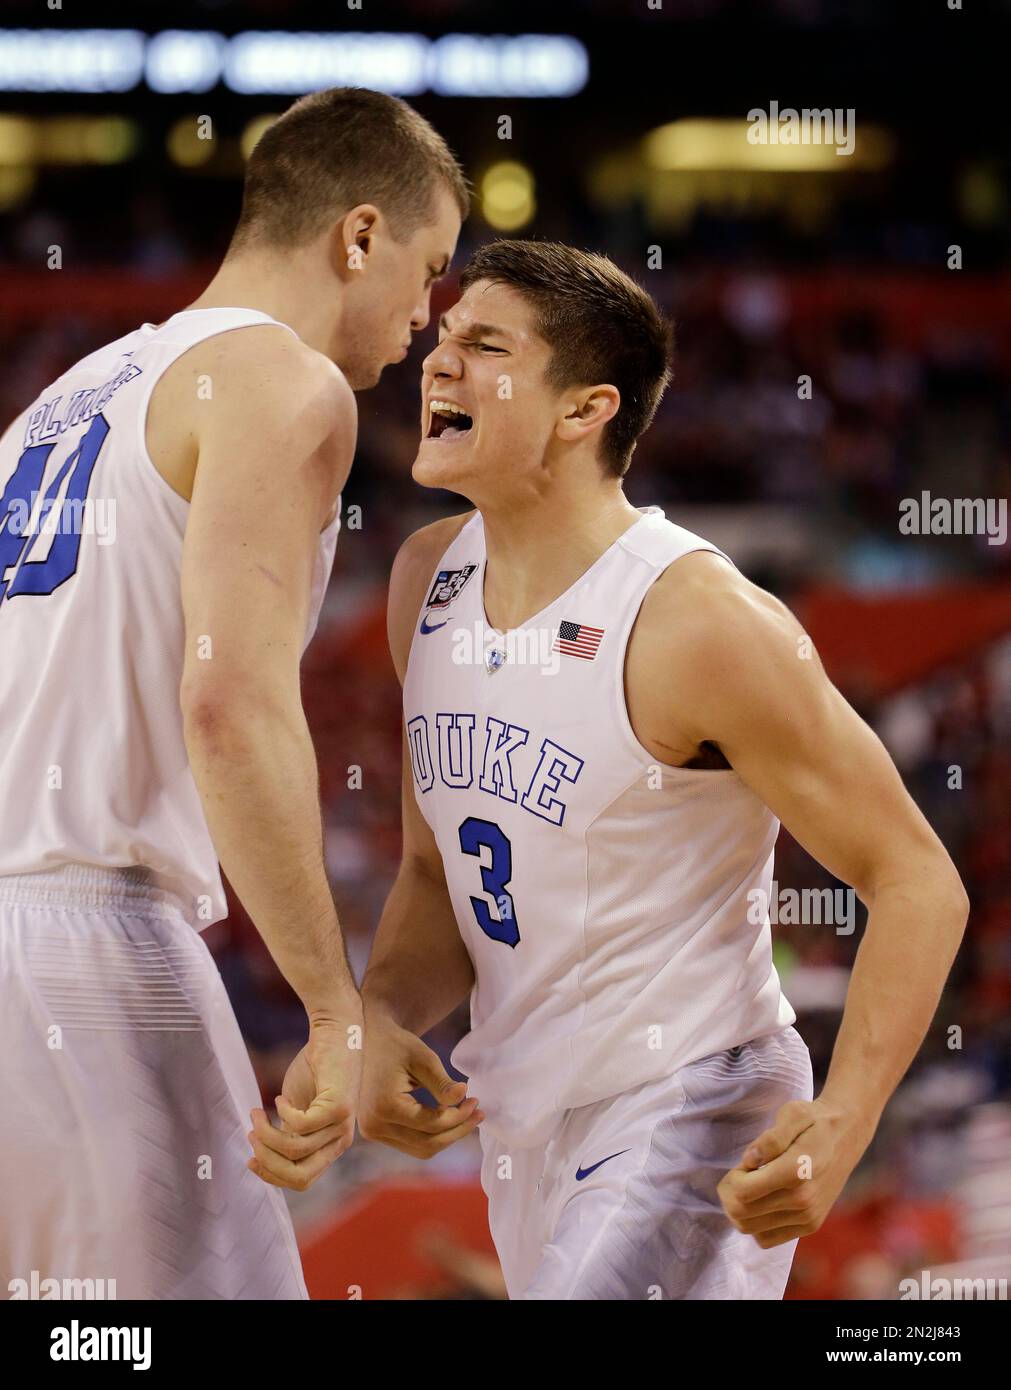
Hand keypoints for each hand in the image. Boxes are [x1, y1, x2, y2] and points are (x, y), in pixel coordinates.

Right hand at [247, 1012, 362, 1191]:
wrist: (333, 1035)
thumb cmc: (313, 1071)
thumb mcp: (296, 1112)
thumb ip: (286, 1137)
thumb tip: (261, 1161)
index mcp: (330, 1148)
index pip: (301, 1181)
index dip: (272, 1175)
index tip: (250, 1159)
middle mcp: (340, 1141)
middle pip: (299, 1176)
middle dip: (267, 1161)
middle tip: (251, 1135)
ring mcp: (342, 1125)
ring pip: (295, 1150)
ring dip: (266, 1133)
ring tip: (257, 1113)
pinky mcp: (339, 1107)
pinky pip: (302, 1125)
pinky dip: (283, 1113)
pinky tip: (279, 1099)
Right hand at [358, 1005, 482, 1158]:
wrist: (370, 1041)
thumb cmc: (397, 1045)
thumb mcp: (423, 1058)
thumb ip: (442, 1083)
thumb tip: (464, 1096)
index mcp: (385, 1106)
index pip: (432, 1124)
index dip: (459, 1117)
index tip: (475, 1101)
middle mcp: (375, 1126)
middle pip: (427, 1144)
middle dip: (457, 1131)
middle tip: (478, 1113)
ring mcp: (372, 1132)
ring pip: (420, 1149)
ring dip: (447, 1136)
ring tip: (467, 1117)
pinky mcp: (376, 1132)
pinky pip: (411, 1143)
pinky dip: (432, 1135)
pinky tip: (448, 1118)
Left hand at [716, 1098, 873, 1248]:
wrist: (846, 1137)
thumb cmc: (814, 1121)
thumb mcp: (793, 1113)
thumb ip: (770, 1138)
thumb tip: (749, 1161)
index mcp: (796, 1171)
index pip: (743, 1192)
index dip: (731, 1178)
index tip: (743, 1164)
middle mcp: (803, 1201)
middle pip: (741, 1213)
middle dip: (730, 1193)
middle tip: (740, 1174)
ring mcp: (807, 1217)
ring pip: (750, 1228)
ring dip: (739, 1209)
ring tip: (751, 1186)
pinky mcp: (809, 1226)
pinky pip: (766, 1239)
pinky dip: (755, 1223)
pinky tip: (762, 1201)